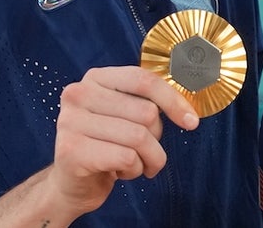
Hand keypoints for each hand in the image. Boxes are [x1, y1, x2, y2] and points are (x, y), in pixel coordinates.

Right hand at [48, 66, 198, 216]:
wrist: (72, 184)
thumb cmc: (105, 146)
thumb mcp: (123, 116)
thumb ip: (146, 103)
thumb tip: (188, 111)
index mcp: (95, 78)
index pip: (144, 80)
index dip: (173, 100)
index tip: (191, 121)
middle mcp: (78, 94)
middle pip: (146, 112)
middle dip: (156, 139)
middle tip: (145, 152)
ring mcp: (71, 122)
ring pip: (139, 137)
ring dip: (148, 159)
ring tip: (134, 164)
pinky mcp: (72, 150)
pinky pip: (127, 158)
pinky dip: (134, 170)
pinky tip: (119, 172)